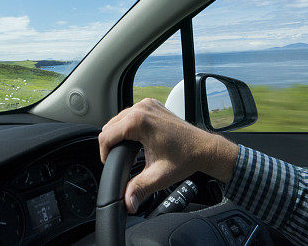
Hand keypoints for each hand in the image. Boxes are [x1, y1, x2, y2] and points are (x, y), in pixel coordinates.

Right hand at [98, 98, 237, 212]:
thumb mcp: (158, 176)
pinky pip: (130, 114)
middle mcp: (141, 108)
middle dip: (111, 144)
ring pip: (119, 119)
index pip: (106, 135)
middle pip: (110, 126)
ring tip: (127, 151)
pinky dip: (129, 126)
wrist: (204, 148)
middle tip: (119, 159)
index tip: (109, 163)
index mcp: (139, 121)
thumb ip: (139, 188)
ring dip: (119, 134)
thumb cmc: (185, 158)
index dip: (104, 153)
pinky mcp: (151, 105)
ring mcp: (147, 104)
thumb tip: (127, 203)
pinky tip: (136, 139)